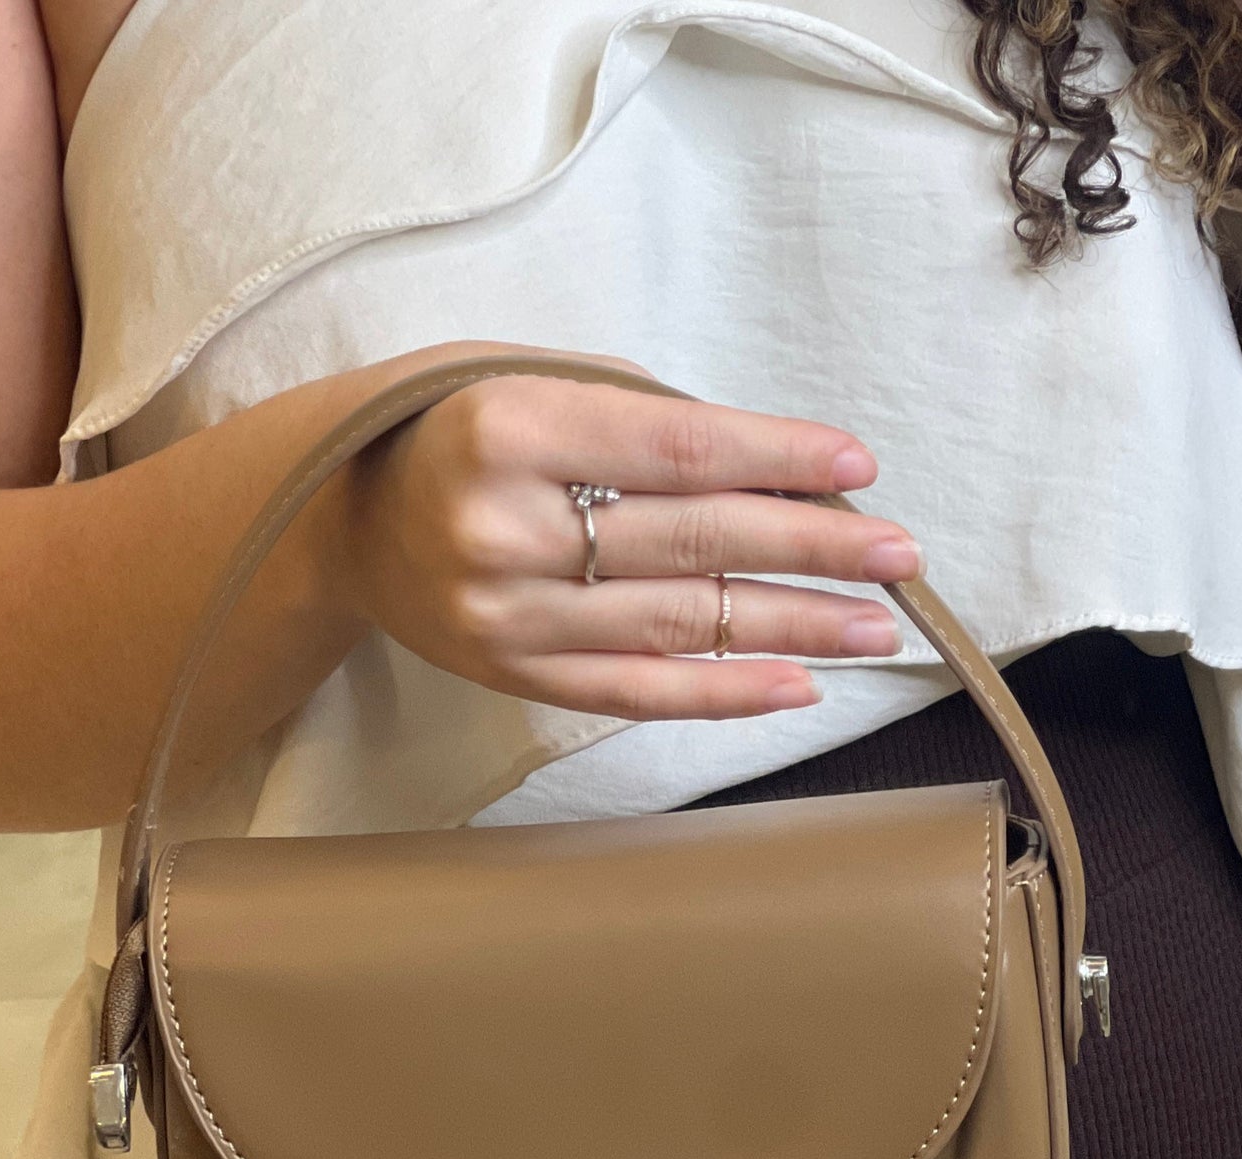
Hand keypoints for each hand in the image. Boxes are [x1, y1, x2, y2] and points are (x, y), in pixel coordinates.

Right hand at [334, 354, 918, 719]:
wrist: (342, 517)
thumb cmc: (457, 432)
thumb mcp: (534, 384)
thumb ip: (644, 424)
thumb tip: (782, 475)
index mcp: (507, 430)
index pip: (675, 449)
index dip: (777, 459)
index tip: (858, 468)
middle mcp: (504, 530)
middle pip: (693, 542)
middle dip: (811, 547)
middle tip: (899, 555)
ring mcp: (509, 617)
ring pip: (681, 623)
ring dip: (792, 626)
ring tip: (875, 625)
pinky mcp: (517, 677)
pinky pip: (640, 691)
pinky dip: (726, 691)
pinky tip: (800, 684)